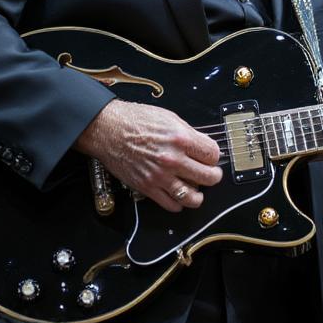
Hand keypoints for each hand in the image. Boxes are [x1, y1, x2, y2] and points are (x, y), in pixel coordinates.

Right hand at [76, 99, 221, 211]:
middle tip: (210, 174)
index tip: (210, 157)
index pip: (213, 155)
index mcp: (180, 138)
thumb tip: (202, 145)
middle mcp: (172, 159)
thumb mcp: (168, 117)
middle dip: (213, 175)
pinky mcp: (147, 187)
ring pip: (193, 197)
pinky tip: (178, 194)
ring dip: (199, 194)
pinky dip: (179, 203)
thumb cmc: (135, 120)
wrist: (108, 129)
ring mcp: (160, 176)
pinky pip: (171, 204)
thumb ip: (188, 133)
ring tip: (197, 188)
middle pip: (209, 177)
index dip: (214, 156)